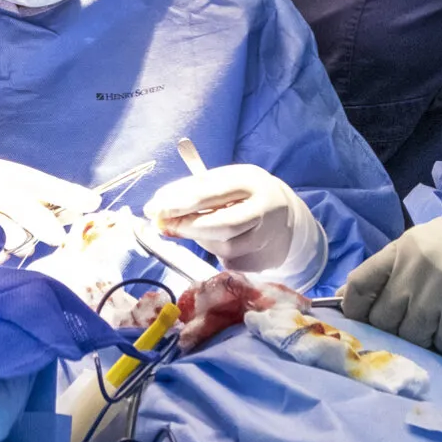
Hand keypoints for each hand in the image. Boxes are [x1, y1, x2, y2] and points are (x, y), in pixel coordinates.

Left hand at [144, 164, 325, 279]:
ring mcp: (266, 237)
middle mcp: (264, 208)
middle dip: (187, 226)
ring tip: (190, 228)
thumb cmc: (243, 196)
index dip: (180, 201)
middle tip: (162, 226)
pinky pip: (228, 261)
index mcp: (251, 180)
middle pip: (223, 224)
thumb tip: (159, 203)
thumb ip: (194, 190)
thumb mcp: (225, 181)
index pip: (212, 191)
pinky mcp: (263, 259)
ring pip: (224, 247)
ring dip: (199, 240)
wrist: (286, 219)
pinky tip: (217, 240)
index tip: (155, 208)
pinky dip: (214, 252)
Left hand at [339, 179, 441, 354]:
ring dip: (424, 340)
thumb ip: (398, 269)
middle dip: (394, 331)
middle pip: (384, 319)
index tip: (359, 323)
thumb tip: (363, 305)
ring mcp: (440, 290)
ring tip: (440, 327)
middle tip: (412, 330)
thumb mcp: (427, 245)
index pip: (359, 284)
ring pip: (413, 336)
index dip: (354, 310)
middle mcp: (415, 268)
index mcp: (401, 249)